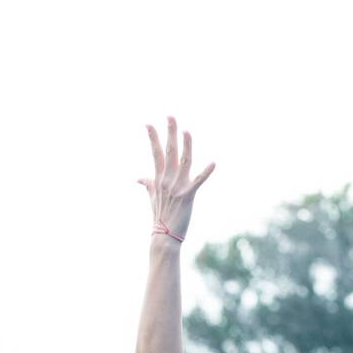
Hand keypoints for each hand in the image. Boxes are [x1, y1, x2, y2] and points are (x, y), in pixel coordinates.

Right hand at [137, 115, 215, 240]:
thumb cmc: (159, 217)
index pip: (155, 154)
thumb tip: (138, 178)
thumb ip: (147, 185)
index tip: (149, 123)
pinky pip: (198, 181)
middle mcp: (167, 180)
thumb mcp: (152, 198)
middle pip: (169, 152)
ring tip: (186, 131)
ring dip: (186, 145)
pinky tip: (213, 162)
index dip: (153, 138)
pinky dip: (206, 172)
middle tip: (171, 116)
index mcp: (159, 179)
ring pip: (183, 161)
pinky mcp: (188, 196)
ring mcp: (177, 188)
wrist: (164, 236)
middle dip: (170, 133)